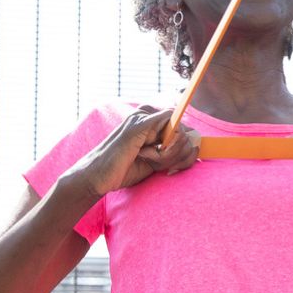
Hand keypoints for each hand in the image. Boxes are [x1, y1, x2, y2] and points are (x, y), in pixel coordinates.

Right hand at [71, 106, 200, 198]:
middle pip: (184, 129)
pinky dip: (165, 148)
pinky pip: (170, 127)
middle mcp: (147, 115)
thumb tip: (195, 144)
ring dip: (170, 154)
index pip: (183, 128)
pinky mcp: (139, 124)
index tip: (178, 165)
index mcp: (151, 122)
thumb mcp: (157, 161)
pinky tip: (147, 155)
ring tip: (148, 159)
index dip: (187, 148)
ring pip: (179, 131)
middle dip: (181, 153)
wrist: (98, 177)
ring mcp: (142, 117)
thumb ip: (174, 151)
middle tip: (163, 165)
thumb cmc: (125, 169)